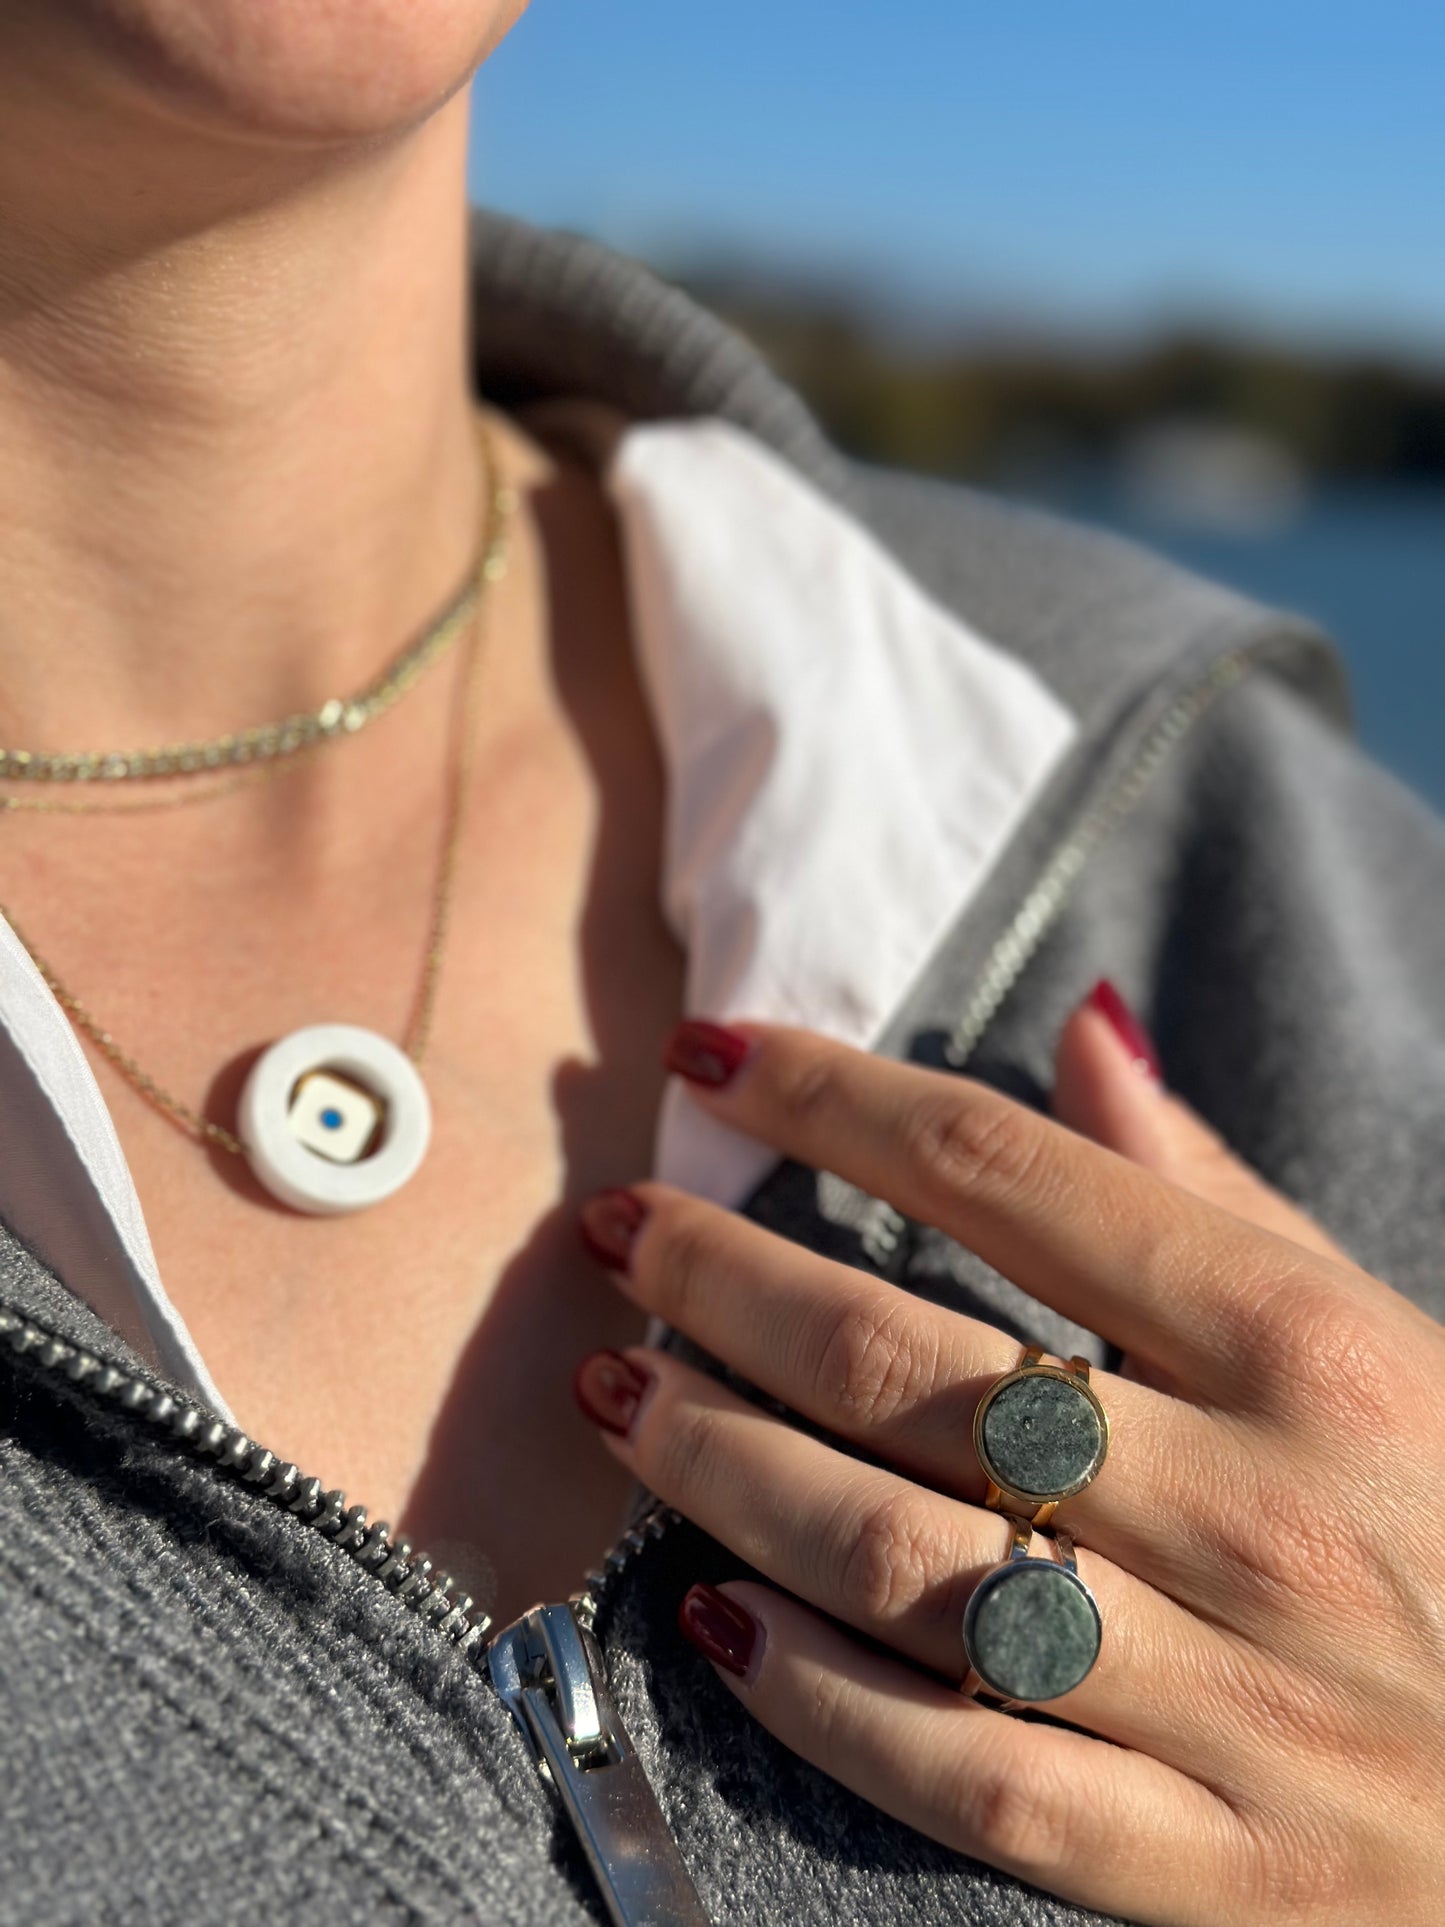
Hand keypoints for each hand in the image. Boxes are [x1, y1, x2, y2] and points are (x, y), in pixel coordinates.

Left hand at [572, 986, 1444, 1924]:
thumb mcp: (1380, 1331)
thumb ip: (1213, 1188)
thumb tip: (1081, 1025)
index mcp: (1307, 1350)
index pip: (1002, 1174)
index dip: (830, 1097)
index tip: (711, 1056)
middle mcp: (1259, 1514)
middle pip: (912, 1369)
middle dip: (728, 1282)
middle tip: (618, 1229)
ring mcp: (1235, 1702)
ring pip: (902, 1566)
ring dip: (723, 1466)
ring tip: (614, 1394)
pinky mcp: (1213, 1869)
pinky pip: (968, 1778)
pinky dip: (819, 1698)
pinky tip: (715, 1616)